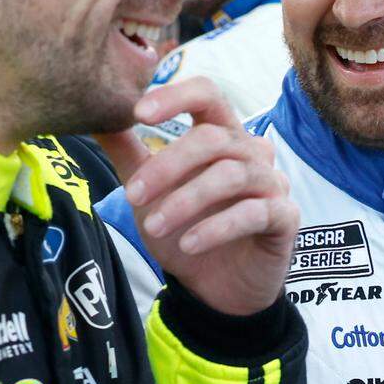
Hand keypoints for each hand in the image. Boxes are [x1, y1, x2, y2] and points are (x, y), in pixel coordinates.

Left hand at [122, 78, 297, 315]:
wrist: (214, 290)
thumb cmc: (187, 231)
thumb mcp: (150, 194)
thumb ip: (130, 155)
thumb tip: (99, 116)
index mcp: (221, 135)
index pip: (207, 94)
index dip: (175, 97)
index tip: (138, 114)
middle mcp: (252, 153)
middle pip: (213, 138)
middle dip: (168, 166)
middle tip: (133, 196)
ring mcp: (272, 184)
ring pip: (232, 175)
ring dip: (186, 200)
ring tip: (154, 226)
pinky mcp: (284, 219)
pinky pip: (253, 213)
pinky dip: (216, 228)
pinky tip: (188, 246)